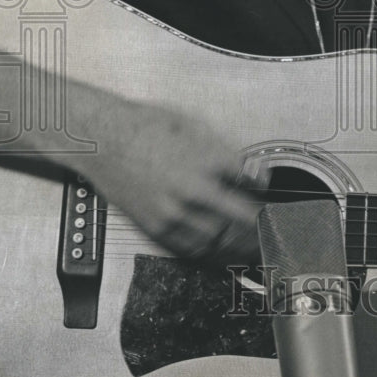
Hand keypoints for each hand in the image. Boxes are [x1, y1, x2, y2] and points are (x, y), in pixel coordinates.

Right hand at [82, 100, 262, 264]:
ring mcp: (174, 212)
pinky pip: (194, 248)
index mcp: (206, 160)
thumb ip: (226, 151)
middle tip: (274, 229)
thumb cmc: (145, 127)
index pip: (251, 183)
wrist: (102, 139)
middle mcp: (192, 189)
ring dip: (242, 244)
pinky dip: (215, 250)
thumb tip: (251, 170)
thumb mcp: (194, 126)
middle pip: (242, 218)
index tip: (269, 195)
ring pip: (221, 238)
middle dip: (262, 226)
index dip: (265, 191)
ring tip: (256, 245)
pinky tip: (224, 249)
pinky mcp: (157, 227)